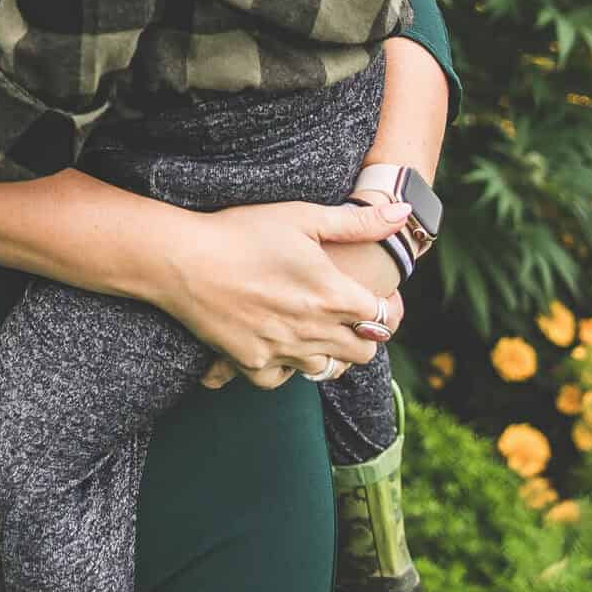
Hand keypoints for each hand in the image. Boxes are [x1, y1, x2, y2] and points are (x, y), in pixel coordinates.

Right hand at [154, 196, 412, 391]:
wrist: (182, 260)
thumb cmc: (242, 230)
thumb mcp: (302, 216)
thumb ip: (357, 221)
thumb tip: (408, 211)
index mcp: (331, 294)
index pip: (383, 318)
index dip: (387, 309)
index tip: (377, 299)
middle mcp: (313, 329)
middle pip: (362, 352)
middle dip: (364, 336)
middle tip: (349, 317)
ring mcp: (282, 351)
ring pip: (327, 370)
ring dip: (330, 353)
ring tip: (317, 330)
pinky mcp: (252, 364)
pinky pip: (283, 380)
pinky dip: (287, 368)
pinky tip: (280, 345)